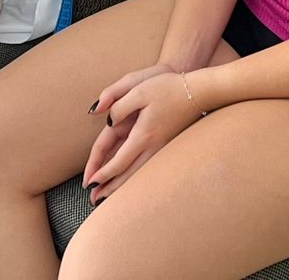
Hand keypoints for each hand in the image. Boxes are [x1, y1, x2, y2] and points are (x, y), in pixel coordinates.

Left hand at [84, 71, 204, 203]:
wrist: (199, 91)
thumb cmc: (168, 88)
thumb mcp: (139, 90)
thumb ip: (119, 106)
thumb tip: (108, 122)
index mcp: (143, 134)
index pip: (119, 161)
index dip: (103, 173)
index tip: (89, 182)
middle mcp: (153, 146)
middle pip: (128, 174)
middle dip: (110, 188)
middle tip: (94, 200)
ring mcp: (161, 148)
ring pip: (138, 174)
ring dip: (122, 187)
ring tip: (107, 197)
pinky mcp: (166, 146)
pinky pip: (146, 168)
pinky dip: (134, 178)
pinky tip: (129, 181)